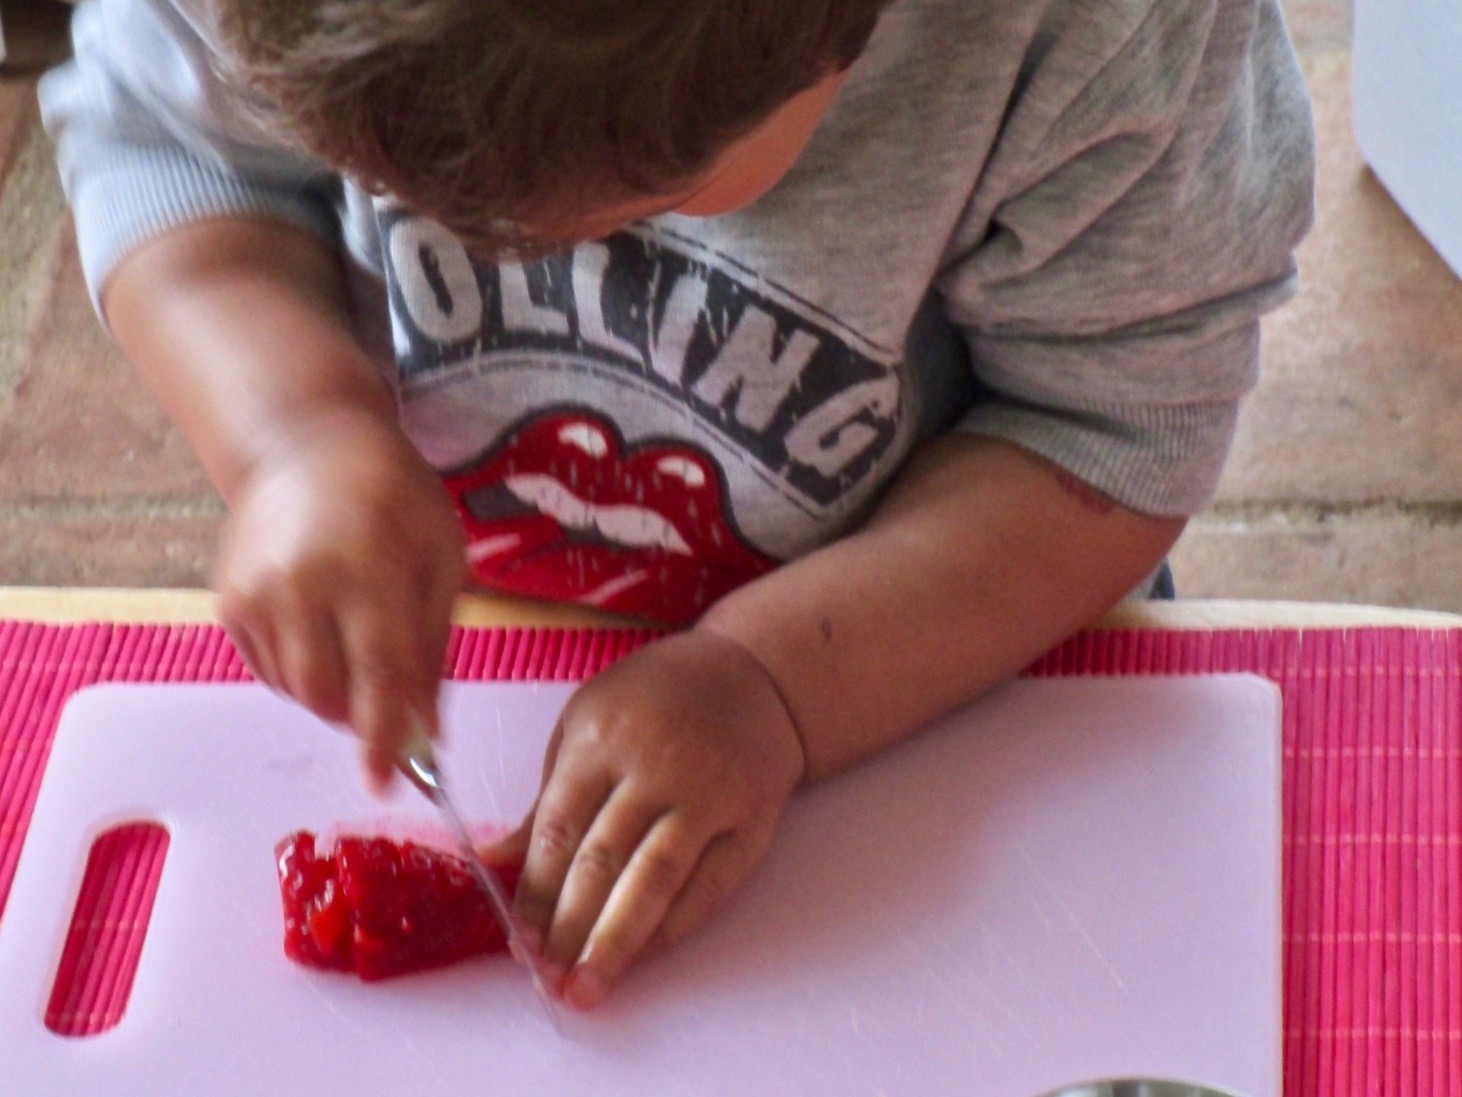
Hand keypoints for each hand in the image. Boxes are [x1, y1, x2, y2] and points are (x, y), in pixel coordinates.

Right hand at [214, 408, 464, 786]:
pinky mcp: (228, 600)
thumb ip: (433, 647)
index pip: (378, 674)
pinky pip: (268, 669)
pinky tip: (323, 632)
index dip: (385, 736)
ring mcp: (256, 593)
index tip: (386, 783)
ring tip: (357, 646)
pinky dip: (301, 673)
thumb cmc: (394, 497)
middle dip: (361, 716)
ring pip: (296, 689)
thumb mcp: (440, 558)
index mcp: (369, 568)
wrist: (307, 443)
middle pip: (329, 694)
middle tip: (388, 702)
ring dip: (333, 695)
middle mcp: (302, 584)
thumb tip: (430, 730)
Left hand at [496, 629, 805, 1009]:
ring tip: (587, 987)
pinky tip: (642, 957)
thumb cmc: (653, 699)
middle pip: (603, 862)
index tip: (518, 942)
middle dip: (569, 929)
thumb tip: (493, 859)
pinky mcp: (749, 821)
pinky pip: (707, 887)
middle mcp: (655, 768)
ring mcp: (707, 795)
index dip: (535, 894)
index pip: (559, 831)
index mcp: (601, 740)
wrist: (751, 675)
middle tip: (547, 982)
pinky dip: (671, 929)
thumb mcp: (586, 723)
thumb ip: (547, 799)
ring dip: (616, 942)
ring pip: (654, 880)